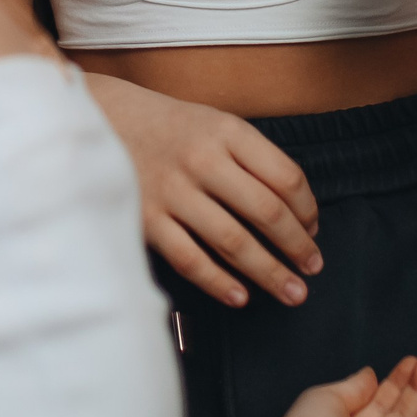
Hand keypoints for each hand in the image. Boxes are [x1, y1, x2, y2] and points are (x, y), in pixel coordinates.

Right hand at [86, 74, 319, 307]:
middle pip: (266, 212)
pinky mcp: (145, 219)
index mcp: (227, 131)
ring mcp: (172, 191)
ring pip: (232, 241)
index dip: (307, 209)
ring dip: (269, 272)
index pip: (285, 176)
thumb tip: (297, 214)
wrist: (103, 118)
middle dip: (297, 246)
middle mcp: (201, 159)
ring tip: (293, 292)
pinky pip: (190, 259)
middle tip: (313, 268)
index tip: (314, 230)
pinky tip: (241, 297)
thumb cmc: (172, 128)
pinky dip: (219, 282)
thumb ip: (253, 159)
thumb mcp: (216, 124)